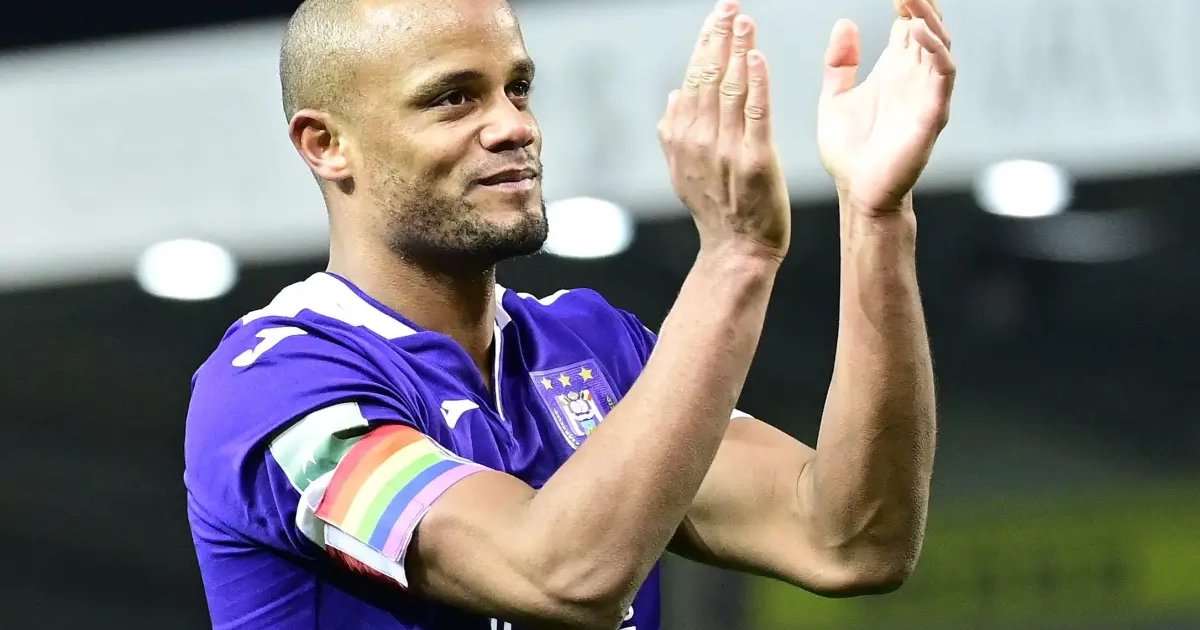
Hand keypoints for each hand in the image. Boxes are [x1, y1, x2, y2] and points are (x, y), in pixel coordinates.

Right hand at [659, 0, 790, 260]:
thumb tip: (673, 95)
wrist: (736, 251)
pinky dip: (755, 84)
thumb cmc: (716, 211)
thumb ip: (675, 133)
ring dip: (737, 50)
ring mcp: (726, 151)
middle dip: (718, 37)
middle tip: (729, 4)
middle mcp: (699, 140)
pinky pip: (754, 115)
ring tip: (744, 20)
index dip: (705, 43)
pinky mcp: (755, 161)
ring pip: (729, 89)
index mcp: (681, 138)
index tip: (716, 14)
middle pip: (707, 77)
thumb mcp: (684, 172)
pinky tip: (757, 57)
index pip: (692, 78)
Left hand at [817, 0, 955, 214]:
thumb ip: (839, 64)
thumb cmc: (850, 152)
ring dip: (928, 17)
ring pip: (939, 43)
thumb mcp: (834, 99)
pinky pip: (943, 74)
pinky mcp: (932, 113)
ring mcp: (926, 94)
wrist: (858, 193)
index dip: (906, 1)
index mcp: (893, 72)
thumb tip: (844, 23)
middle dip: (920, 2)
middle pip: (928, 27)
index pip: (908, 24)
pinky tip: (916, 30)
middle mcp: (914, 78)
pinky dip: (935, 49)